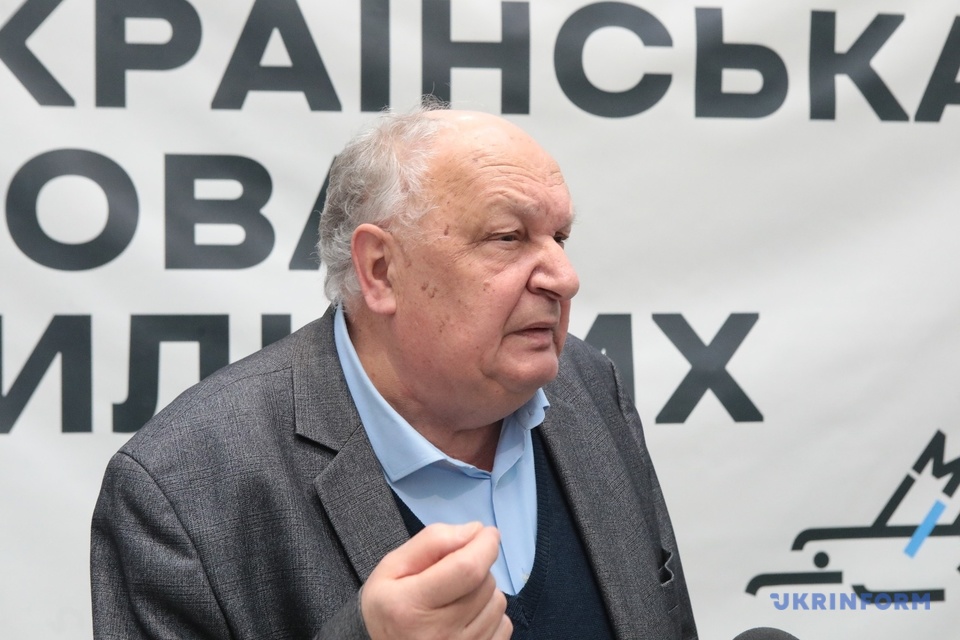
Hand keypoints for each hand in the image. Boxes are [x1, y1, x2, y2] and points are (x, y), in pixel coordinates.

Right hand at [360, 521, 511, 639]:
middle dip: (478, 566)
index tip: (487, 533)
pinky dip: (491, 614)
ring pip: (497, 603)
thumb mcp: (393, 566)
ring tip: (458, 597)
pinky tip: (468, 616)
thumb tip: (475, 531)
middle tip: (455, 572)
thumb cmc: (388, 605)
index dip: (485, 545)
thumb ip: (432, 542)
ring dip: (485, 591)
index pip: (467, 568)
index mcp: (411, 604)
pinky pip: (504, 625)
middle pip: (485, 583)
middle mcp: (439, 632)